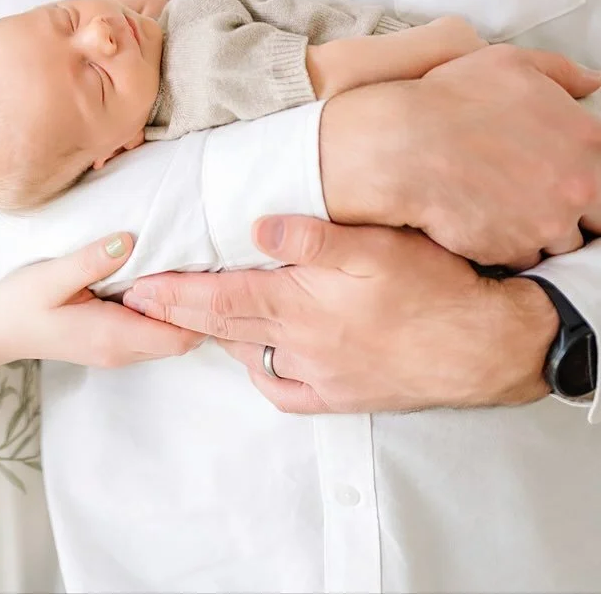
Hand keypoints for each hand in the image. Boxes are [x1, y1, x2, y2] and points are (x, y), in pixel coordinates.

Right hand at [0, 233, 202, 367]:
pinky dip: (160, 315)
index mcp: (113, 336)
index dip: (194, 310)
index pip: (178, 337)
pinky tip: (154, 284)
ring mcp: (115, 352)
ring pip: (167, 341)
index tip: (198, 274)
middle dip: (194, 311)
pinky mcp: (109, 346)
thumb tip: (128, 241)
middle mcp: (120, 351)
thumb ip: (92, 261)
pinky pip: (149, 337)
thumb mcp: (53, 276)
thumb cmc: (21, 303)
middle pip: (180, 341)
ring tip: (179, 271)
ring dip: (177, 312)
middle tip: (198, 267)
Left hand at [123, 216, 557, 413]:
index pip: (218, 298)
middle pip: (223, 327)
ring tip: (184, 319)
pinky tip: (253, 357)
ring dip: (212, 336)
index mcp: (300, 305)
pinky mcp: (342, 394)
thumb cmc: (432, 287)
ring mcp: (320, 374)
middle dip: (175, 314)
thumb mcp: (376, 245)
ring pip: (249, 353)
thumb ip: (313, 236)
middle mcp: (300, 346)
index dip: (173, 293)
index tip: (136, 287)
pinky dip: (260, 371)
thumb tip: (257, 223)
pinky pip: (285, 389)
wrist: (484, 347)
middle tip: (134, 303)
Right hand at [320, 44, 600, 267]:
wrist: (405, 144)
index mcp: (587, 139)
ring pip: (561, 240)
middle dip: (573, 207)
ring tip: (504, 203)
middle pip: (596, 215)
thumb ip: (560, 72)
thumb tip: (591, 80)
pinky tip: (485, 217)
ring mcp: (548, 224)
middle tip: (535, 190)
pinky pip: (523, 256)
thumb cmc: (453, 98)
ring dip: (541, 227)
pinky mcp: (514, 251)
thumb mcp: (509, 63)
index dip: (588, 175)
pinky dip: (509, 243)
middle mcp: (577, 186)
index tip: (567, 173)